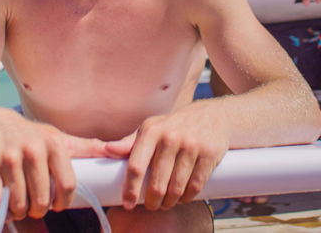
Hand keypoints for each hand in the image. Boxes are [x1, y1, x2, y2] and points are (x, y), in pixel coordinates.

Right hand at [0, 107, 107, 219]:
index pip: (67, 184)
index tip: (56, 206)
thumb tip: (115, 151)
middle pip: (42, 199)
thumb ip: (84, 147)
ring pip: (18, 202)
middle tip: (32, 208)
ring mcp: (7, 155)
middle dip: (38, 210)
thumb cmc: (26, 135)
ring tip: (16, 206)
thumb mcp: (55, 137)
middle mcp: (32, 148)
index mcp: (53, 143)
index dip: (62, 203)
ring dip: (17, 212)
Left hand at [105, 103, 228, 210]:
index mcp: (151, 131)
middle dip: (153, 201)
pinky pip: (195, 186)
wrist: (212, 115)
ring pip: (176, 187)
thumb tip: (107, 151)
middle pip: (157, 182)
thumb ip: (129, 142)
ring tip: (167, 203)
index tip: (128, 204)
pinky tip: (183, 197)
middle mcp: (170, 136)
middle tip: (153, 205)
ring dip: (170, 202)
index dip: (130, 189)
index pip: (136, 165)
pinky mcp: (209, 154)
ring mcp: (191, 145)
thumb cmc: (175, 126)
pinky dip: (188, 197)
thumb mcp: (152, 128)